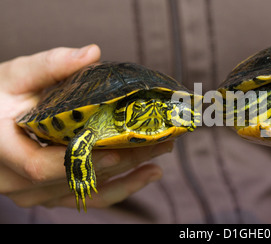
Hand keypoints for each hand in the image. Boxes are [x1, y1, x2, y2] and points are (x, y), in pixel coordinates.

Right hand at [0, 45, 171, 208]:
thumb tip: (91, 53)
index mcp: (3, 151)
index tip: (115, 150)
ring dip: (128, 173)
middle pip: (76, 178)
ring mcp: (35, 192)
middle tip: (159, 140)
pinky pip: (89, 197)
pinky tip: (149, 173)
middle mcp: (17, 181)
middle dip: (122, 160)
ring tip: (161, 152)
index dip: (80, 160)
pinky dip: (122, 188)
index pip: (41, 166)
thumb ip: (49, 66)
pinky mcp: (51, 194)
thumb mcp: (13, 77)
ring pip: (88, 190)